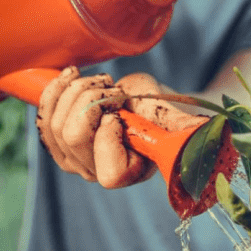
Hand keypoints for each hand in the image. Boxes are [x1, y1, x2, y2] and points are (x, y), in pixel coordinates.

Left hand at [36, 66, 202, 188]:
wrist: (141, 103)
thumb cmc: (158, 110)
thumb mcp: (170, 113)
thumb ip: (184, 126)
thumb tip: (207, 130)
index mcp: (130, 173)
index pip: (110, 173)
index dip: (109, 136)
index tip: (121, 110)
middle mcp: (96, 172)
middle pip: (73, 137)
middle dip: (91, 99)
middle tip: (113, 88)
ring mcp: (73, 159)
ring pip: (55, 123)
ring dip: (76, 90)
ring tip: (101, 82)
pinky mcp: (56, 142)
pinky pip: (43, 117)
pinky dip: (54, 90)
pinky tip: (71, 76)